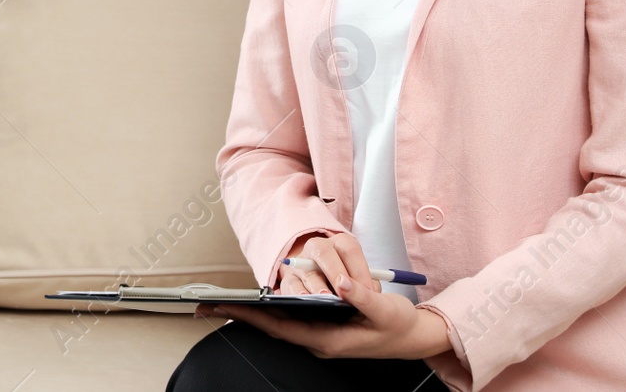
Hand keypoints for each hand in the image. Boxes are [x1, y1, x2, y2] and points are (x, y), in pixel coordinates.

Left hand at [193, 269, 453, 360]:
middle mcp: (319, 340)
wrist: (413, 336)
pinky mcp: (324, 326)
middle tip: (211, 305)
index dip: (251, 317)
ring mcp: (320, 334)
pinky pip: (293, 318)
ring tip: (229, 302)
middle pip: (274, 327)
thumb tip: (343, 284)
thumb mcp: (384, 310)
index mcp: (328, 340)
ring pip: (281, 323)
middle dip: (244, 316)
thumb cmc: (398, 326)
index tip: (224, 308)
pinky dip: (275, 309)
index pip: (280, 328)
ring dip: (257, 312)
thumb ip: (363, 297)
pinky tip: (263, 298)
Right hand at [274, 231, 381, 296]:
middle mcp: (318, 248)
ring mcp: (301, 263)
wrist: (319, 278)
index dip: (360, 270)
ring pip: (307, 270)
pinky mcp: (288, 279)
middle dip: (336, 272)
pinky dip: (298, 293)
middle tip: (345, 290)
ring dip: (317, 285)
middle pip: (325, 253)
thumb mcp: (358, 276)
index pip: (350, 250)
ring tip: (326, 297)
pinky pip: (291, 285)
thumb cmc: (346, 280)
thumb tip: (371, 293)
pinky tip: (306, 300)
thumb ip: (367, 284)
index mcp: (339, 243)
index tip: (368, 290)